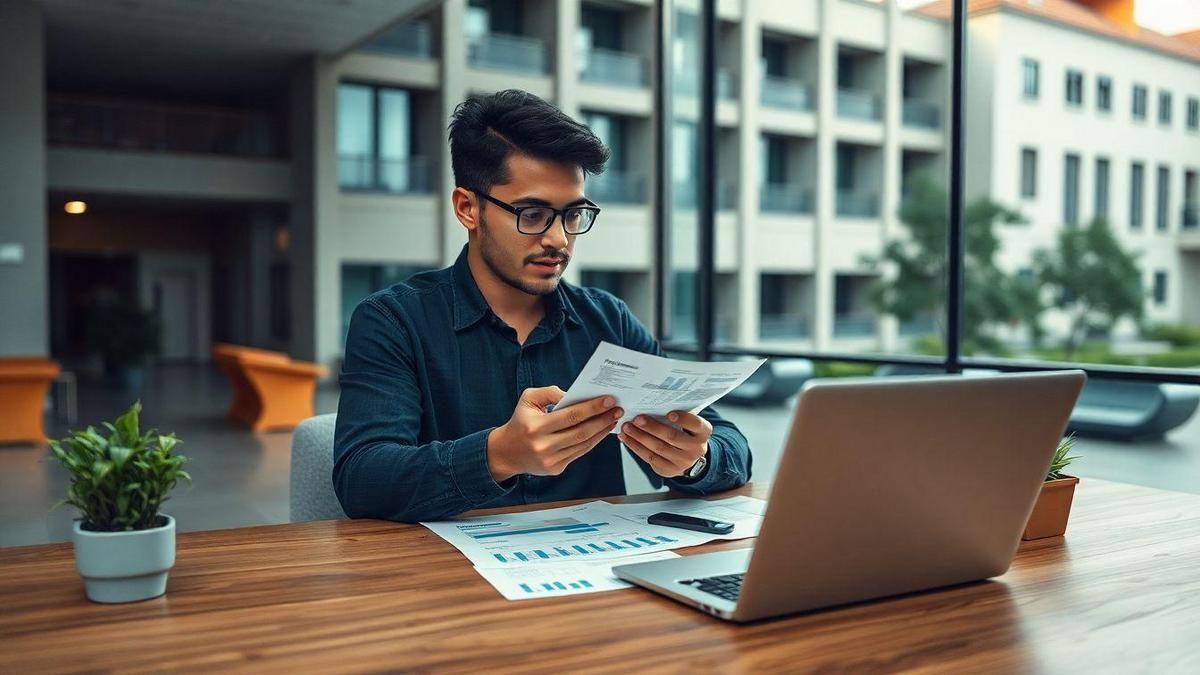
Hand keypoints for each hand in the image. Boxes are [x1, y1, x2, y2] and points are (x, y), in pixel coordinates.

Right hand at [487, 386, 622, 481]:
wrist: (507, 452)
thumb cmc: (521, 421)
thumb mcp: (528, 399)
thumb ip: (550, 392)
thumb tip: (574, 395)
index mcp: (535, 427)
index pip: (571, 416)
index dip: (592, 408)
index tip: (609, 400)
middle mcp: (543, 446)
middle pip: (581, 431)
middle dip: (603, 419)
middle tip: (618, 409)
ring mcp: (550, 460)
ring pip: (584, 444)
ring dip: (602, 431)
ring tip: (613, 419)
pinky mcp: (556, 469)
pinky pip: (580, 452)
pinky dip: (593, 441)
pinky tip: (602, 431)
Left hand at [619, 411, 711, 478]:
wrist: (689, 456)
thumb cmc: (685, 432)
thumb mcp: (689, 423)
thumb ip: (678, 413)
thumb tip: (653, 400)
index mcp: (702, 432)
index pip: (695, 424)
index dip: (683, 419)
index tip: (670, 414)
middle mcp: (695, 448)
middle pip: (672, 437)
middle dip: (652, 427)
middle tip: (637, 419)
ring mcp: (682, 461)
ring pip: (658, 448)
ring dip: (639, 437)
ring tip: (627, 427)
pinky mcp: (668, 470)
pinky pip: (649, 457)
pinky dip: (635, 446)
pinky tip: (626, 438)